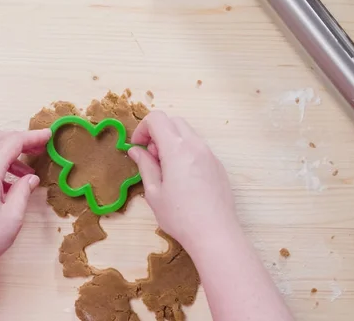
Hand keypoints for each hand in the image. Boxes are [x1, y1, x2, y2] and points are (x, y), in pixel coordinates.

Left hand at [0, 129, 50, 273]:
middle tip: (37, 149)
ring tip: (25, 175)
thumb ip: (23, 192)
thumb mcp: (12, 218)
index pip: (12, 142)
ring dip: (6, 155)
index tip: (48, 136)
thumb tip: (30, 178)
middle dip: (18, 139)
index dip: (32, 136)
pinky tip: (5, 188)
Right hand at [128, 111, 238, 248]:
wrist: (215, 233)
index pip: (157, 119)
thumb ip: (145, 165)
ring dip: (171, 142)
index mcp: (177, 149)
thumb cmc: (180, 216)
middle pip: (173, 122)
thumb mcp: (154, 192)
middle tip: (150, 157)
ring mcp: (210, 154)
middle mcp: (196, 145)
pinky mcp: (218, 166)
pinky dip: (185, 152)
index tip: (137, 147)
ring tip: (166, 170)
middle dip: (157, 133)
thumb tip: (136, 150)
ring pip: (187, 134)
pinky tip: (182, 178)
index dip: (142, 129)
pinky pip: (198, 148)